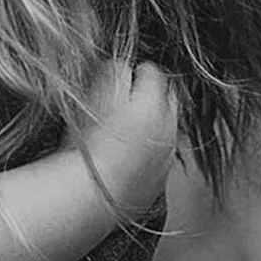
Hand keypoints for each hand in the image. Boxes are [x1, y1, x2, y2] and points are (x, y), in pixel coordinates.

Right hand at [67, 59, 177, 216]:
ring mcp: (166, 158)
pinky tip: (122, 152)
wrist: (91, 195)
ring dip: (149, 121)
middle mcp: (169, 130)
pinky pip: (158, 154)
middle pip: (167, 99)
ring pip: (164, 128)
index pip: (154, 72)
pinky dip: (145, 148)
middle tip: (121, 96)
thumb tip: (123, 65)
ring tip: (118, 126)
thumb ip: (115, 70)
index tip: (117, 75)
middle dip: (148, 94)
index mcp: (156, 105)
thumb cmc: (90, 141)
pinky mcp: (158, 182)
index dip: (134, 69)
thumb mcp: (96, 92)